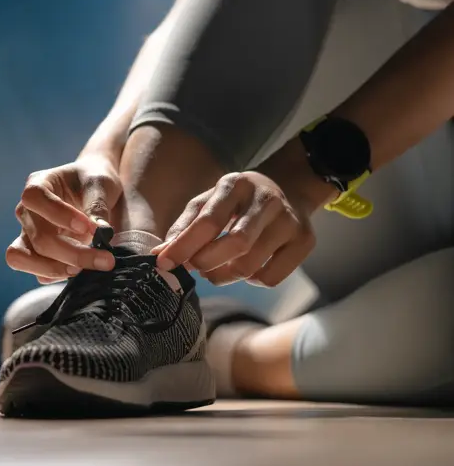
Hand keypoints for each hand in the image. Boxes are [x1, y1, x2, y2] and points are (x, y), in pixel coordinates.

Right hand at [6, 156, 122, 283]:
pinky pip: (37, 272)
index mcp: (37, 185)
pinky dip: (57, 276)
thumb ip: (98, 207)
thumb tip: (101, 235)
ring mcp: (27, 234)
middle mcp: (26, 211)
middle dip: (72, 253)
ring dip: (56, 269)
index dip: (59, 215)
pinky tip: (80, 271)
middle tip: (106, 259)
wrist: (93, 190)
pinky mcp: (35, 254)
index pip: (35, 198)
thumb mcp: (101, 185)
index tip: (89, 227)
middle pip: (38, 237)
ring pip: (22, 258)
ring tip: (85, 270)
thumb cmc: (93, 181)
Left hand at [151, 171, 316, 286]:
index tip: (163, 262)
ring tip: (214, 269)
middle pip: (236, 244)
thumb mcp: (209, 202)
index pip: (208, 220)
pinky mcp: (305, 241)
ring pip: (252, 265)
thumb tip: (160, 254)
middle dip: (206, 263)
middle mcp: (267, 200)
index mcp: (236, 185)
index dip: (184, 246)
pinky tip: (244, 268)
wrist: (288, 189)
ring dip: (224, 276)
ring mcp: (290, 221)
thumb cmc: (236, 201)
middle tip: (194, 268)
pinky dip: (250, 280)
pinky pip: (271, 277)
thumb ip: (185, 226)